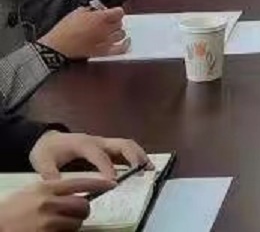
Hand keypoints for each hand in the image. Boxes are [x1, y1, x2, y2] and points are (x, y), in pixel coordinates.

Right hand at [0, 176, 112, 230]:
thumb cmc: (12, 209)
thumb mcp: (32, 192)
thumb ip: (54, 190)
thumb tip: (78, 192)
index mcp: (46, 188)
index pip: (80, 182)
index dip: (99, 183)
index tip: (111, 184)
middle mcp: (48, 204)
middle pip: (83, 205)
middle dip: (83, 210)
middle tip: (78, 213)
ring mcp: (47, 223)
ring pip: (76, 223)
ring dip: (73, 224)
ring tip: (60, 224)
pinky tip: (54, 230)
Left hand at [29, 130, 147, 180]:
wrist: (47, 140)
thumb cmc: (47, 151)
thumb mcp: (42, 162)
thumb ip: (50, 174)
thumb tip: (59, 187)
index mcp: (83, 144)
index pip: (100, 155)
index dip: (107, 167)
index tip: (114, 181)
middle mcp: (98, 141)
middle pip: (121, 144)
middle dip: (133, 156)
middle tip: (141, 170)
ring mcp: (103, 143)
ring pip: (126, 145)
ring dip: (139, 155)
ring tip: (149, 167)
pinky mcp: (106, 147)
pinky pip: (124, 150)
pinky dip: (136, 156)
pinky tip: (143, 166)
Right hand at [38, 8, 127, 59]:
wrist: (57, 46)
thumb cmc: (65, 28)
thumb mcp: (77, 12)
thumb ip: (91, 10)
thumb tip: (98, 10)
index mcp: (100, 18)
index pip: (119, 12)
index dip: (115, 11)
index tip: (111, 12)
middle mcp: (105, 29)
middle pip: (119, 23)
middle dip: (114, 21)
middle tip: (107, 21)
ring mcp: (105, 42)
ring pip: (121, 34)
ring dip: (117, 31)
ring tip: (110, 30)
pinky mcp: (102, 52)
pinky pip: (119, 49)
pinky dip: (125, 45)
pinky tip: (126, 41)